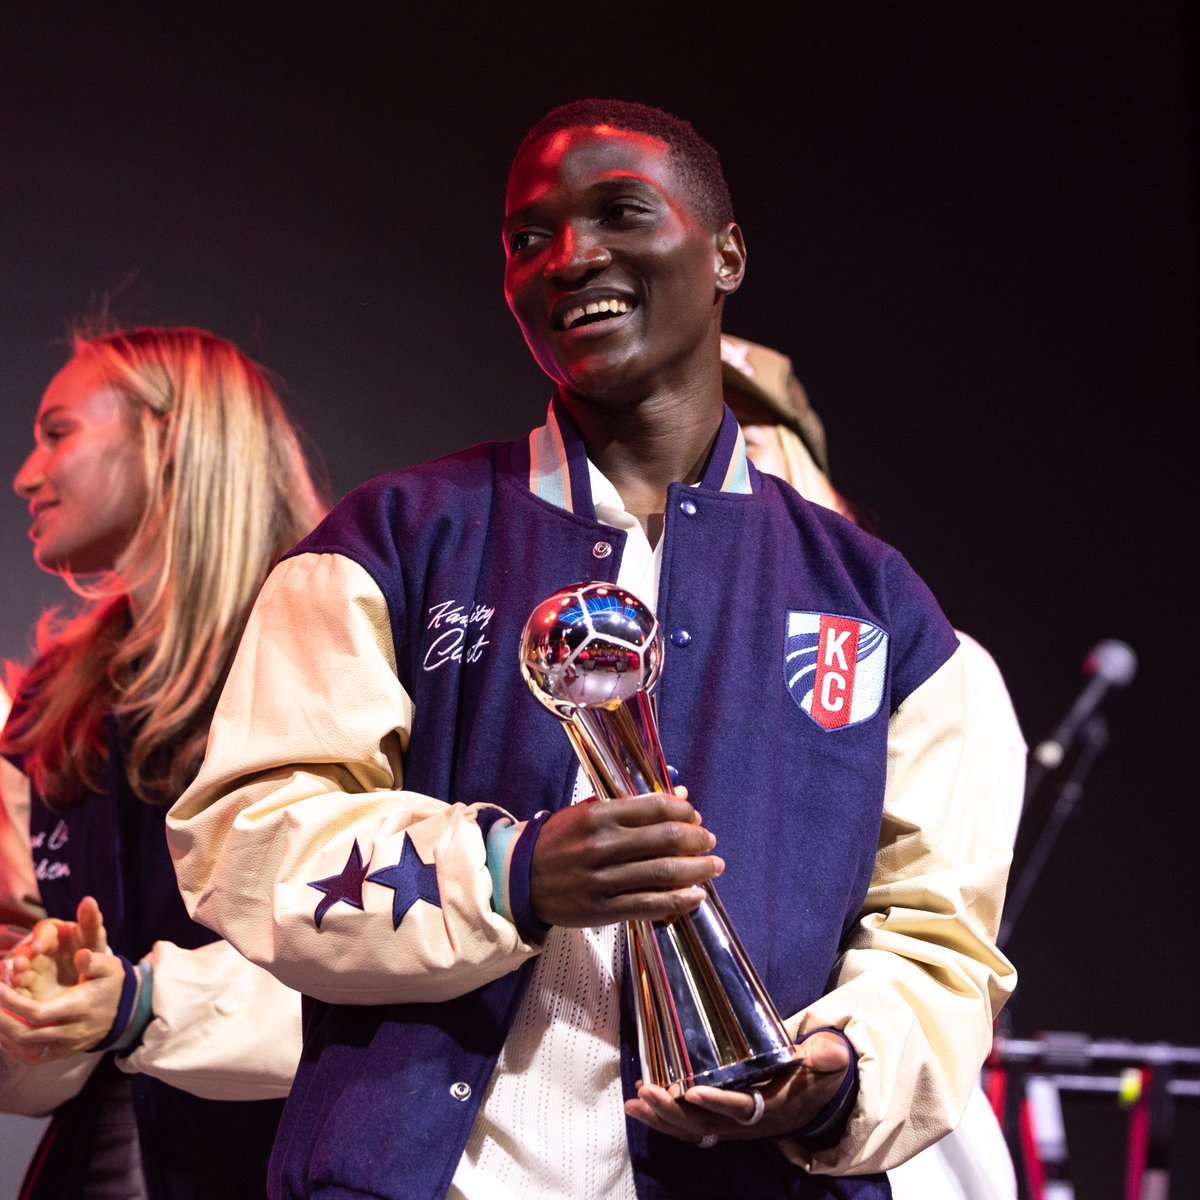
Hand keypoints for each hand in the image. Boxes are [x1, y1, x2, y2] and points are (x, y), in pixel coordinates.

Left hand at [0, 896, 122, 1061]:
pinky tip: (3, 1033)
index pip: (38, 1013)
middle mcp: (71, 1032)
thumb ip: (94, 961)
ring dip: (3, 1033)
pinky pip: (31, 1058)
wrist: (126, 1013)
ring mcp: (66, 1046)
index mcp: (79, 1008)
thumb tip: (81, 955)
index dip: (14, 1003)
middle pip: (26, 1033)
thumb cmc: (111, 985)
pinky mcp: (62, 1054)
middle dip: (1, 1019)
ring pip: (24, 1048)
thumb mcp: (109, 968)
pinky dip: (11, 1049)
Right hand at [530, 789, 723, 926]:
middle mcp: (603, 845)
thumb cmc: (558, 842)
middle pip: (666, 839)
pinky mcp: (604, 909)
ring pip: (663, 873)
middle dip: (697, 840)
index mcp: (599, 816)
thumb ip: (633, 806)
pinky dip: (679, 900)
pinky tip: (696, 895)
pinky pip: (650, 904)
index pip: (655, 808)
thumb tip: (679, 794)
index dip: (684, 811)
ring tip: (713, 867)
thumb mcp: (588, 813)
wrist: (519, 879)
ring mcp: (603, 879)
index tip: (695, 816)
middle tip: (709, 840)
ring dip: (697, 870)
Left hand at [623, 1031, 851, 1146]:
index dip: (716, 1103)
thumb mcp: (827, 1063)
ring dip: (661, 1117)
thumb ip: (827, 1056)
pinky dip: (664, 1119)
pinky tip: (640, 1104)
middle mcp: (747, 1123)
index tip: (691, 1091)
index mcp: (772, 1107)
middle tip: (645, 1091)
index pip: (740, 1108)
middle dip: (673, 1111)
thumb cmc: (816, 1074)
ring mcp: (731, 1126)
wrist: (815, 1095)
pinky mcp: (720, 1121)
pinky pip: (689, 1127)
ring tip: (633, 1102)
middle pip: (706, 1124)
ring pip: (692, 1129)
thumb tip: (832, 1050)